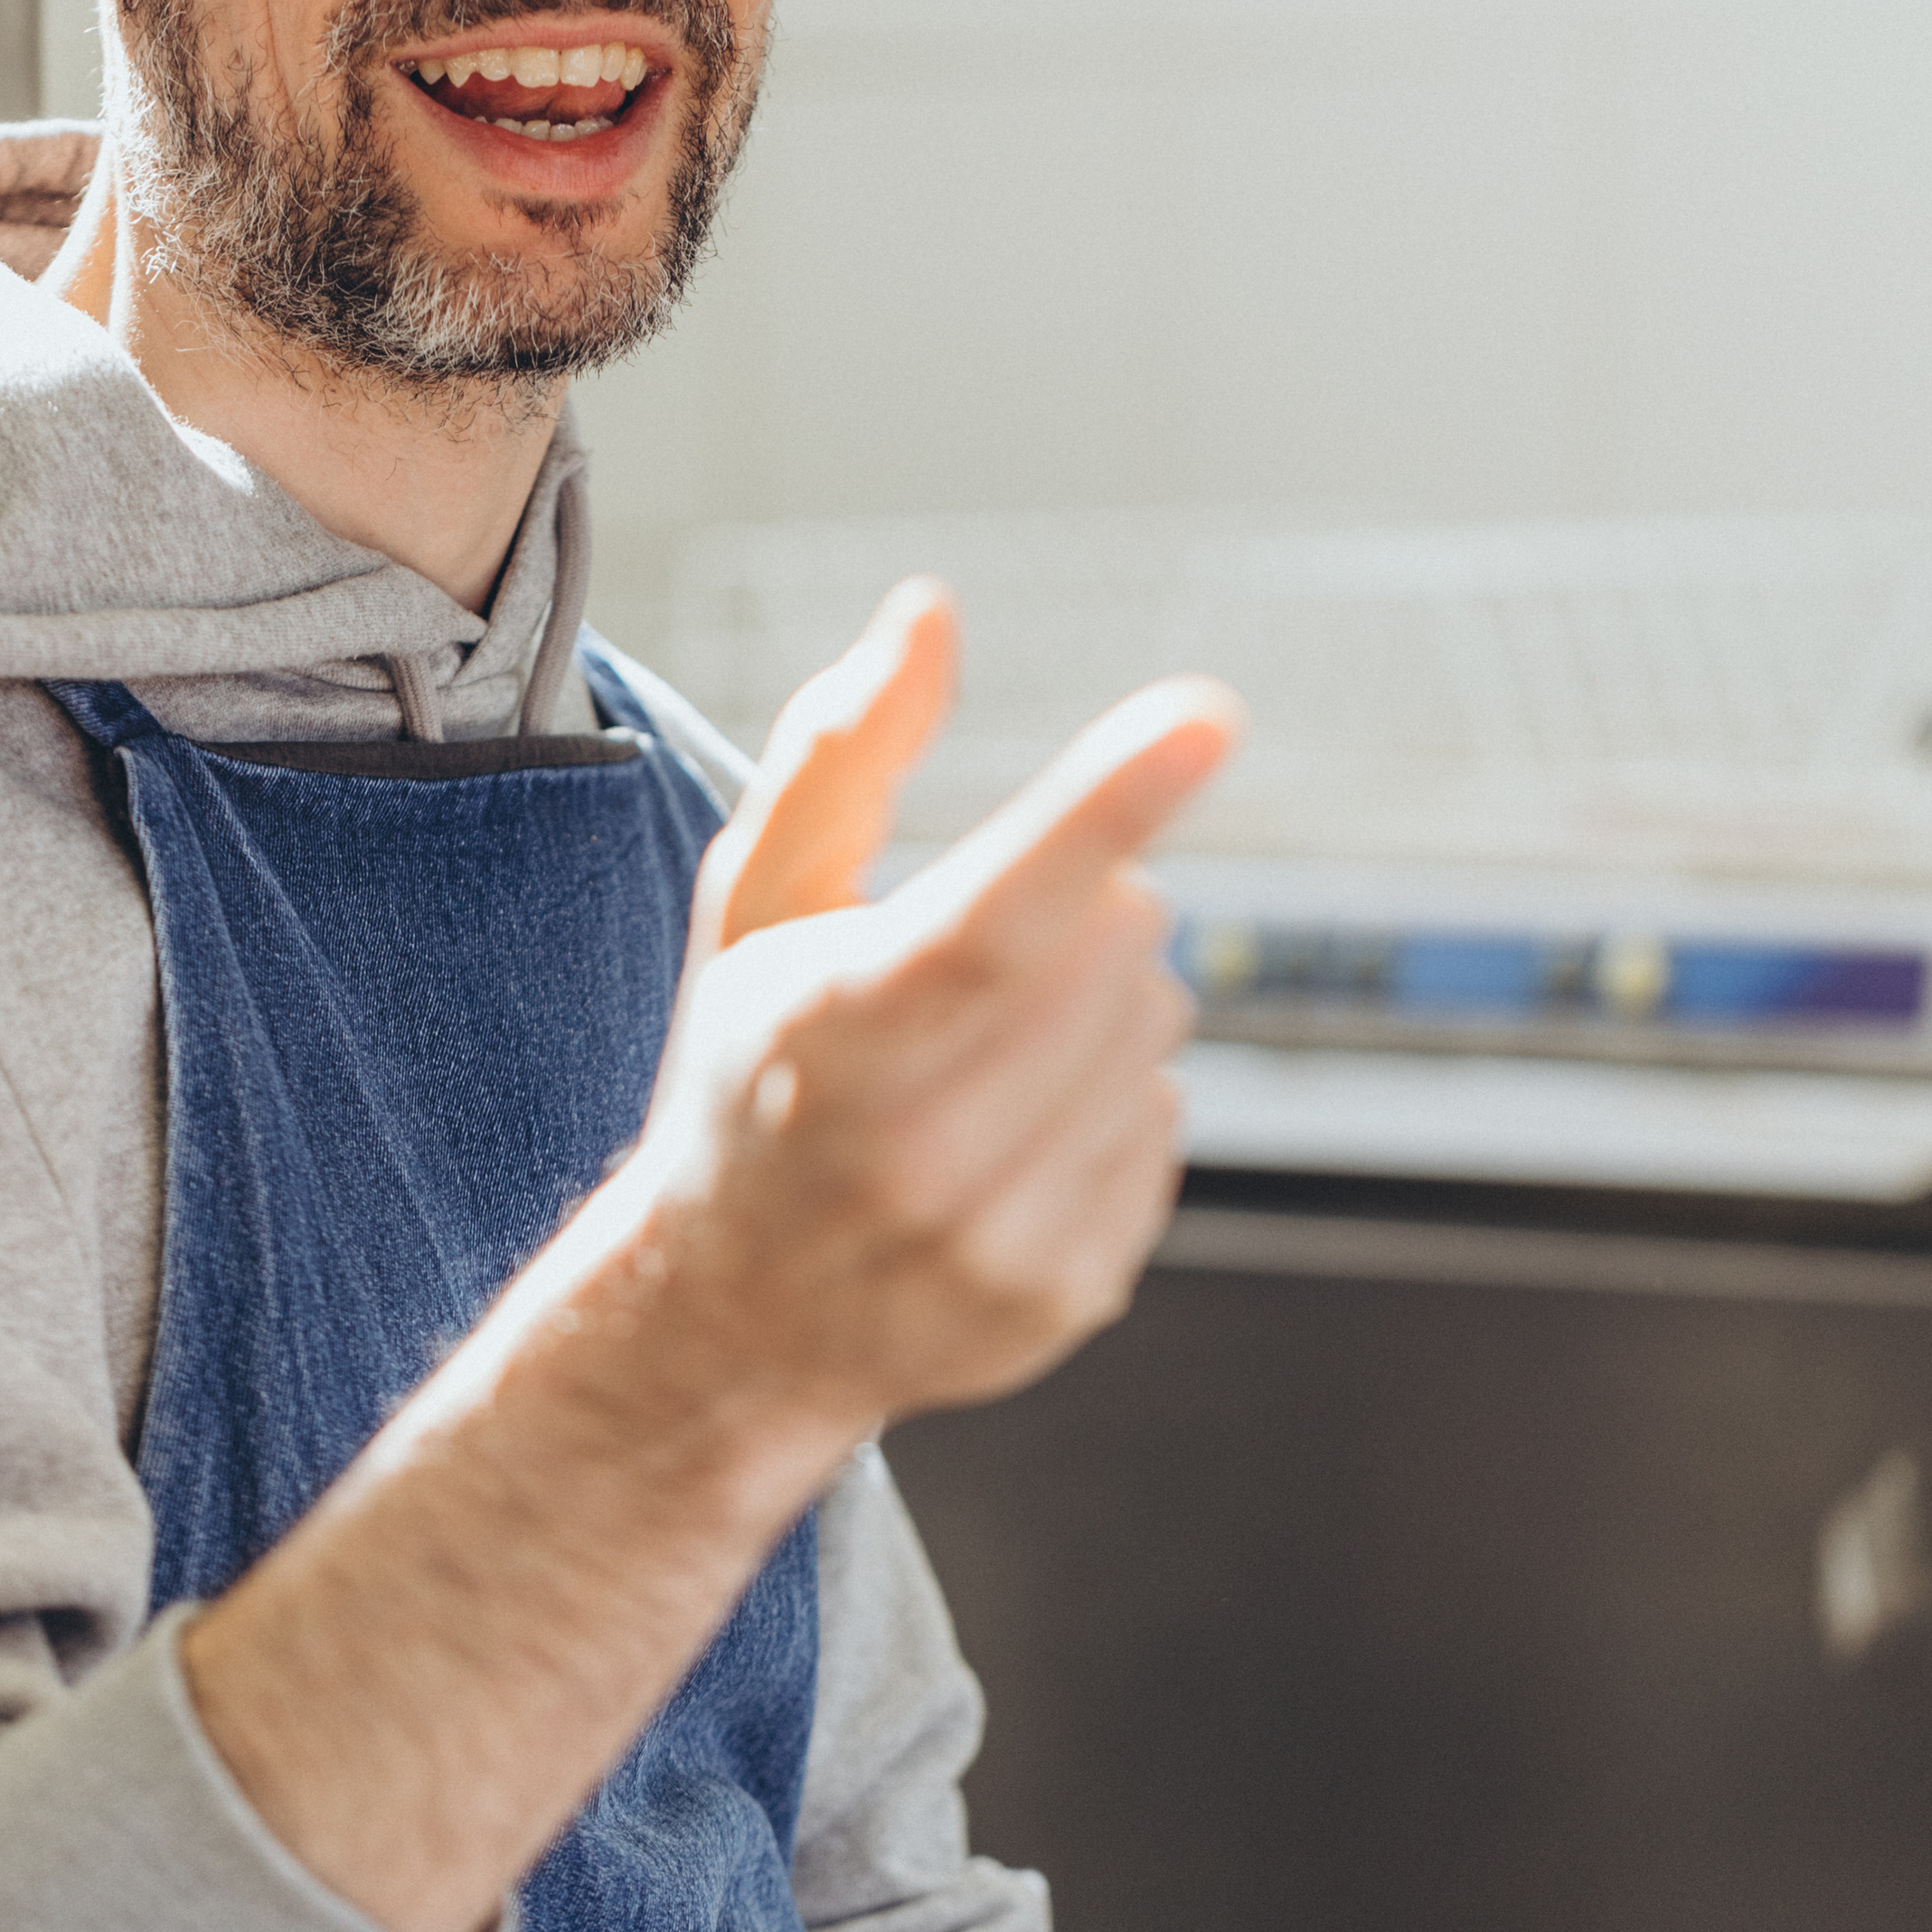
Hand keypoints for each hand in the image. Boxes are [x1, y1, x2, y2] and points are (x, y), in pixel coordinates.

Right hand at [607, 579, 1241, 1437]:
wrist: (725, 1319)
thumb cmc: (750, 1072)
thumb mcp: (754, 904)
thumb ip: (839, 750)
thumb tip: (931, 612)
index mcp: (828, 1036)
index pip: (991, 916)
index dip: (1105, 809)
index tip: (1206, 713)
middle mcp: (912, 1155)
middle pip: (1115, 946)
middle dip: (1081, 908)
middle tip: (980, 954)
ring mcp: (994, 1243)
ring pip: (1156, 1027)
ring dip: (1102, 1003)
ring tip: (989, 1050)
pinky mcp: (1063, 1298)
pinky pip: (1166, 1121)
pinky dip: (1113, 1100)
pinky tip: (1014, 1130)